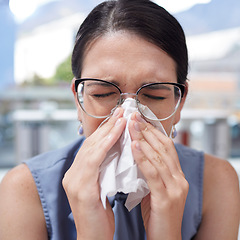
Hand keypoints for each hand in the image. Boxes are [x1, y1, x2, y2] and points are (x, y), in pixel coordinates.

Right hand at [62, 108, 125, 239]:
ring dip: (108, 132)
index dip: (106, 131)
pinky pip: (93, 160)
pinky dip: (105, 145)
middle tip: (121, 112)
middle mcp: (73, 173)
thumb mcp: (103, 186)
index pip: (93, 146)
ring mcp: (74, 180)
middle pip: (91, 143)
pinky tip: (116, 134)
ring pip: (91, 148)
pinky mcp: (80, 188)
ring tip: (121, 118)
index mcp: (79, 173)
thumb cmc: (101, 213)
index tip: (119, 118)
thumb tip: (118, 151)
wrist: (94, 238)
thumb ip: (105, 168)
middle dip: (107, 126)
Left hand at [128, 112, 188, 239]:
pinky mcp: (167, 198)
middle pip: (163, 147)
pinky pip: (153, 173)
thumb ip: (151, 171)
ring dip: (144, 139)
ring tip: (131, 125)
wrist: (165, 239)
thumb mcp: (156, 188)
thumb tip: (138, 153)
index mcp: (176, 175)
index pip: (166, 146)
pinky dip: (143, 158)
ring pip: (159, 156)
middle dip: (147, 130)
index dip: (153, 131)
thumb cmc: (157, 214)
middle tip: (133, 116)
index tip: (139, 119)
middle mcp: (179, 178)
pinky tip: (134, 146)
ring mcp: (175, 188)